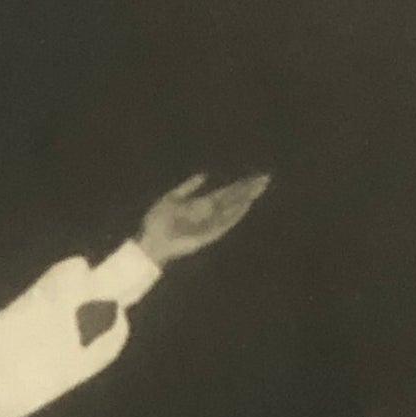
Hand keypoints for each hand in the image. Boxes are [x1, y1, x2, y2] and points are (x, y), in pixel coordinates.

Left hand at [135, 172, 269, 266]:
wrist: (150, 241)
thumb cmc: (157, 221)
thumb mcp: (172, 197)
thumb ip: (188, 187)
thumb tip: (205, 175)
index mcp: (201, 204)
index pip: (225, 192)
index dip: (240, 185)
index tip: (255, 177)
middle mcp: (209, 213)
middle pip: (233, 199)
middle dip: (248, 189)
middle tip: (265, 179)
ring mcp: (209, 224)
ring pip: (232, 210)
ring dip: (245, 199)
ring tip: (259, 189)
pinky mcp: (207, 235)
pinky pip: (224, 224)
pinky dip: (234, 216)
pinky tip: (245, 206)